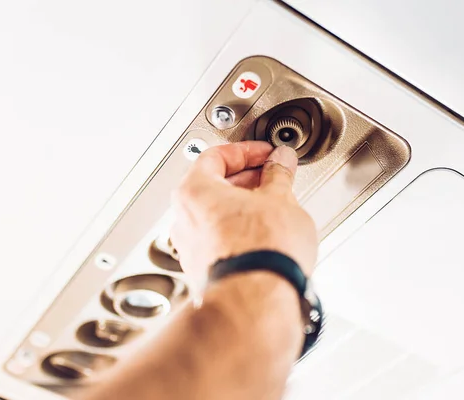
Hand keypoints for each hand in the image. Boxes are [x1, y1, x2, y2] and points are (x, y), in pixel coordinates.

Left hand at [170, 141, 317, 286]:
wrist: (257, 302)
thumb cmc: (261, 252)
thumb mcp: (280, 199)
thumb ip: (278, 175)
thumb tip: (279, 162)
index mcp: (194, 191)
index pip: (216, 156)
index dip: (246, 152)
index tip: (266, 155)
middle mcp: (183, 219)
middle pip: (213, 186)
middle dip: (246, 179)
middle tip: (273, 177)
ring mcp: (189, 248)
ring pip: (215, 216)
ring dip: (243, 207)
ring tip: (274, 208)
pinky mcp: (202, 271)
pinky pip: (218, 240)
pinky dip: (238, 232)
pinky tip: (264, 236)